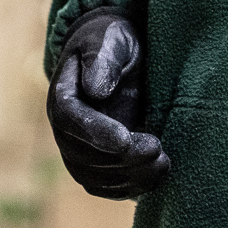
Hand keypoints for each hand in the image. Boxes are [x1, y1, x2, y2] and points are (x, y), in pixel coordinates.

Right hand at [47, 8, 170, 199]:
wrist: (119, 59)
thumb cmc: (115, 43)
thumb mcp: (112, 39)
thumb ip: (103, 59)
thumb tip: (95, 89)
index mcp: (63, 95)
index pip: (70, 120)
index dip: (95, 133)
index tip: (126, 139)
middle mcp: (65, 128)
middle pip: (81, 156)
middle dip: (121, 159)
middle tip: (157, 149)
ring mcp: (79, 151)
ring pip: (94, 178)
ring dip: (129, 177)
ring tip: (164, 162)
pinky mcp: (97, 166)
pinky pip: (107, 187)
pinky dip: (131, 187)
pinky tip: (158, 174)